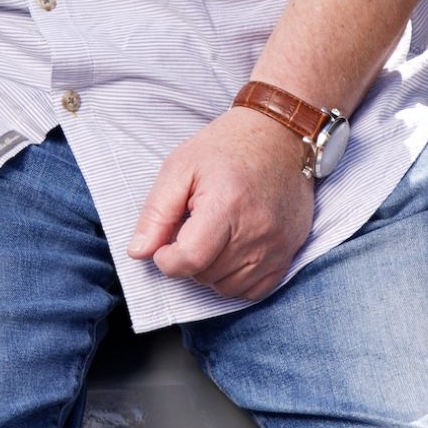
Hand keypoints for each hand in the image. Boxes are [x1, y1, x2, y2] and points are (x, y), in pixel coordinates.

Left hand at [125, 106, 315, 301]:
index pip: (190, 260)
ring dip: (210, 272)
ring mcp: (277, 245)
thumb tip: (138, 252)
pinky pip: (255, 290)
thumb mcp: (179, 168)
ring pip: (228, 288)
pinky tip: (230, 252)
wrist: (279, 137)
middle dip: (188, 260)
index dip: (167, 260)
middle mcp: (256, 229)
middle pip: (206, 275)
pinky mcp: (289, 252)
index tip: (164, 245)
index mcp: (225, 204)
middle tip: (191, 229)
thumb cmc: (225, 148)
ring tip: (211, 238)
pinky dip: (236, 279)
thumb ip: (156, 213)